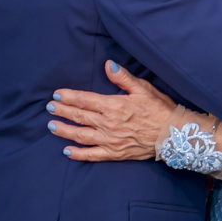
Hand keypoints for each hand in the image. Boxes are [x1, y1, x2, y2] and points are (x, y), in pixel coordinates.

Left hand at [48, 61, 176, 161]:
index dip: (69, 97)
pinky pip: (92, 155)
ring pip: (81, 136)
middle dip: (62, 112)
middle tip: (48, 108)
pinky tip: (67, 151)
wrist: (173, 134)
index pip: (85, 100)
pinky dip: (78, 154)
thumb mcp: (143, 88)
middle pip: (80, 117)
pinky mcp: (114, 153)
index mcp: (114, 105)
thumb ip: (123, 77)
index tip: (57, 94)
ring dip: (65, 131)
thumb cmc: (159, 108)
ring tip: (51, 127)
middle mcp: (108, 124)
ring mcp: (110, 140)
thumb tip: (108, 65)